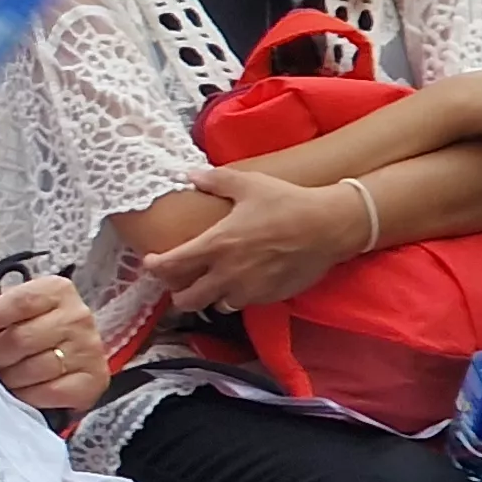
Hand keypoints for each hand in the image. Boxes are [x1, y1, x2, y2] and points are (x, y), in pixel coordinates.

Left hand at [0, 275, 110, 415]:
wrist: (69, 361)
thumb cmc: (31, 331)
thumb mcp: (12, 313)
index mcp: (56, 291)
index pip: (19, 301)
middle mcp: (78, 316)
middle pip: (21, 339)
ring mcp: (89, 349)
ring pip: (32, 369)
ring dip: (6, 379)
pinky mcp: (93, 381)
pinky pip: (48, 392)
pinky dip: (25, 396)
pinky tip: (18, 393)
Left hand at [142, 167, 363, 311]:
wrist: (330, 225)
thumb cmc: (287, 202)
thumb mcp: (249, 184)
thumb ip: (215, 181)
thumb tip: (189, 174)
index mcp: (216, 246)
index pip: (170, 267)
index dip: (155, 268)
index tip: (151, 262)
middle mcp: (227, 274)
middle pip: (186, 300)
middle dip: (177, 294)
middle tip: (179, 282)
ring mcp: (249, 290)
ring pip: (215, 306)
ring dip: (209, 298)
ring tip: (211, 284)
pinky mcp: (270, 297)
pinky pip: (244, 304)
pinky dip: (236, 298)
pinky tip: (240, 284)